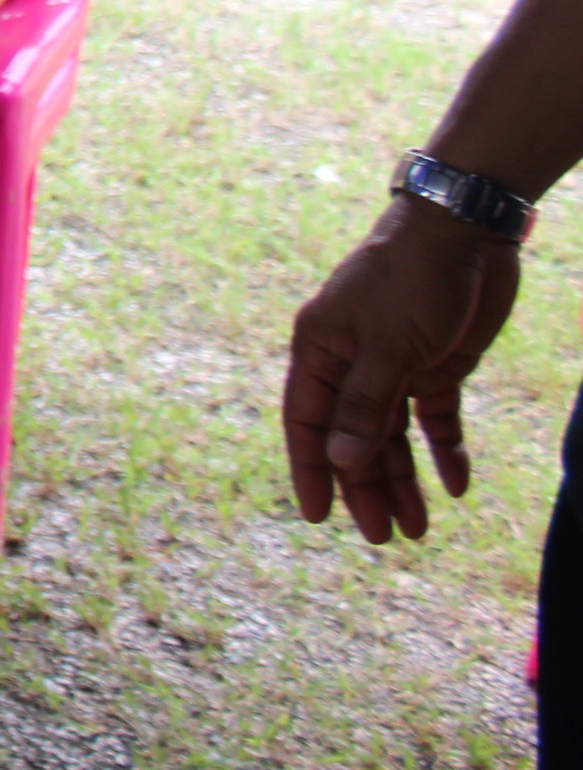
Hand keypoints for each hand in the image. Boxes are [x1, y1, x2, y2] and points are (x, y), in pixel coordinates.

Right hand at [283, 196, 520, 543]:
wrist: (463, 231)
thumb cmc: (410, 278)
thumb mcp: (388, 345)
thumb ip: (364, 404)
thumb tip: (340, 459)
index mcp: (321, 350)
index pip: (306, 420)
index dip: (311, 468)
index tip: (318, 516)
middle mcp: (353, 362)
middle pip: (353, 436)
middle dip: (367, 486)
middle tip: (385, 537)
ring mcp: (395, 364)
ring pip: (394, 434)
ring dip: (405, 478)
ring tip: (420, 528)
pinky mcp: (436, 364)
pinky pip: (436, 418)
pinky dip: (443, 450)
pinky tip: (457, 485)